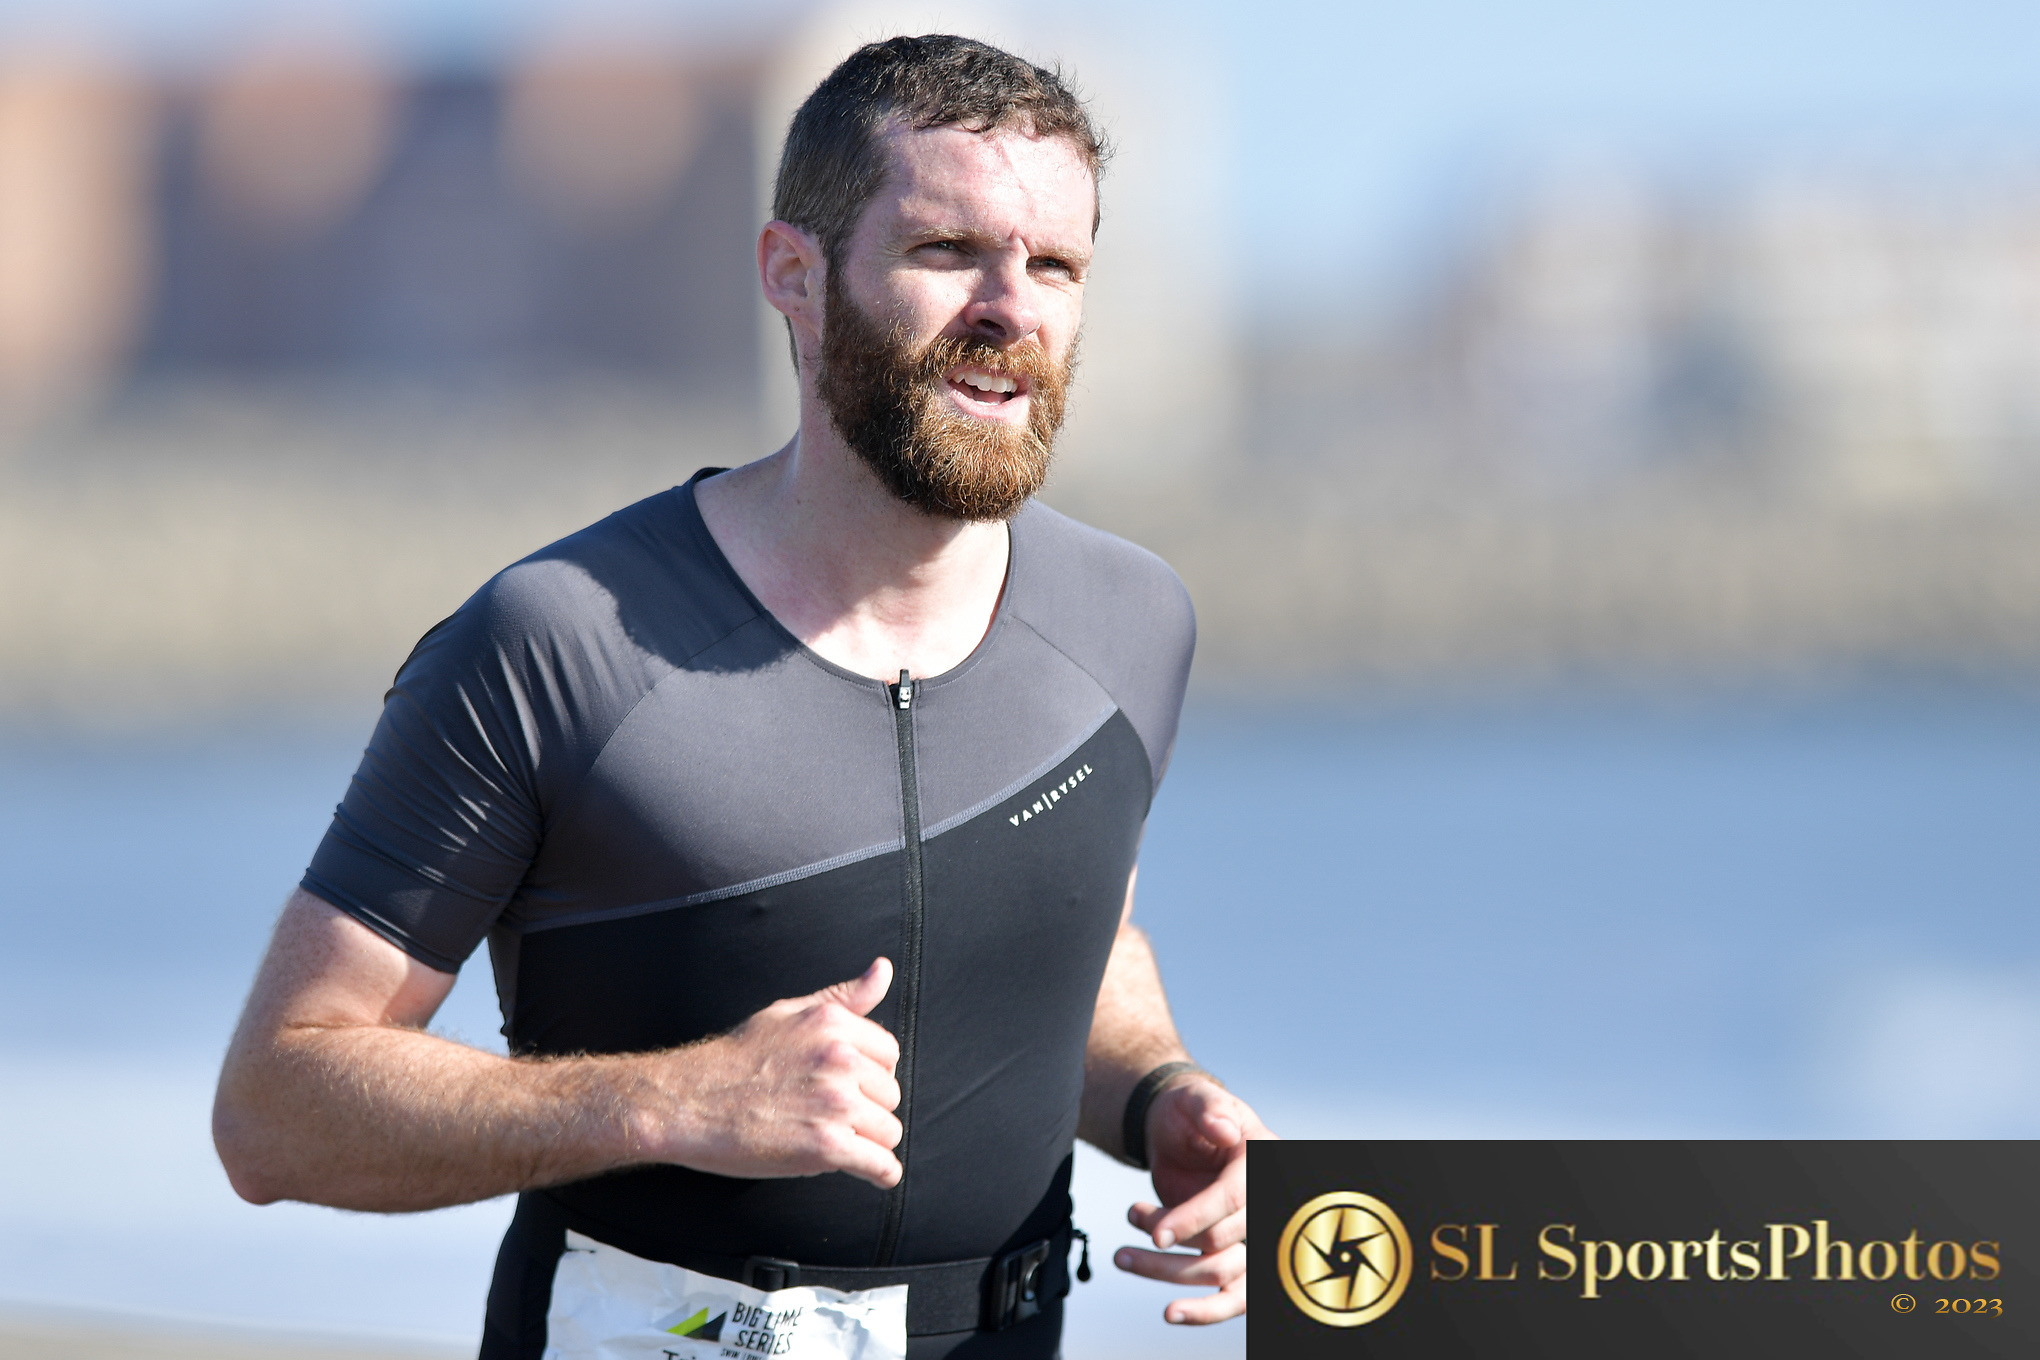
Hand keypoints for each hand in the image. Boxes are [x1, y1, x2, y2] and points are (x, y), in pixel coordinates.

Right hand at [639, 957, 903, 1187]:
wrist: (688, 1102)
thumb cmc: (736, 1059)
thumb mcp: (789, 1013)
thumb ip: (844, 997)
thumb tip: (884, 970)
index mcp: (833, 1025)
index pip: (888, 1053)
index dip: (870, 1073)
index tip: (849, 1087)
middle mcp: (840, 1059)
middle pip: (891, 1094)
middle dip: (868, 1108)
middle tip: (833, 1117)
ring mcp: (835, 1103)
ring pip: (889, 1131)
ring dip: (871, 1142)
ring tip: (843, 1143)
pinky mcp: (826, 1146)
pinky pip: (879, 1164)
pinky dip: (881, 1173)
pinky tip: (877, 1174)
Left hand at [1114, 1077, 1272, 1323]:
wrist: (1180, 1130)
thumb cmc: (1190, 1111)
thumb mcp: (1197, 1098)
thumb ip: (1210, 1107)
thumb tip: (1224, 1128)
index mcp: (1261, 1162)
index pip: (1232, 1200)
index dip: (1194, 1218)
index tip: (1157, 1235)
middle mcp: (1264, 1202)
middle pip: (1222, 1242)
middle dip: (1170, 1237)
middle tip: (1131, 1214)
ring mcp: (1249, 1233)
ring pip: (1218, 1273)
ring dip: (1167, 1272)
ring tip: (1122, 1256)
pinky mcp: (1233, 1256)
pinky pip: (1231, 1297)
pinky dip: (1204, 1311)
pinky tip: (1172, 1313)